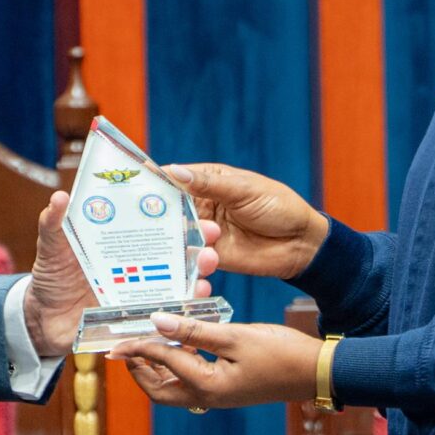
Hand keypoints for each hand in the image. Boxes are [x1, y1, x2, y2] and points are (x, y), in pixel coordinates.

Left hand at [22, 190, 220, 363]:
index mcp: (122, 243)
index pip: (156, 225)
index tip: (195, 208)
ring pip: (177, 283)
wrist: (43, 319)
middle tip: (211, 238)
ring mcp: (140, 293)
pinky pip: (165, 313)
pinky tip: (193, 301)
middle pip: (175, 253)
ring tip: (205, 269)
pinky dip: (181, 308)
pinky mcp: (137, 318)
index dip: (177, 216)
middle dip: (197, 245)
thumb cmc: (51, 277)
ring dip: (196, 275)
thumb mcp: (52, 247)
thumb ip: (54, 223)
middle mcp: (137, 266)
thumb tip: (60, 196)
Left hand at [114, 313, 321, 410]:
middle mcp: (207, 397)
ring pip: (173, 389)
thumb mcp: (235, 336)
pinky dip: (177, 366)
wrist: (316, 372)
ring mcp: (217, 396)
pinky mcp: (226, 389)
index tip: (118, 337)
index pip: (161, 363)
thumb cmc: (280, 353)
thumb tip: (157, 322)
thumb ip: (194, 330)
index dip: (138, 347)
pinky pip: (190, 382)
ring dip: (156, 369)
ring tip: (146, 345)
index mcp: (206, 386)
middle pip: (158, 391)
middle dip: (138, 370)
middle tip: (125, 349)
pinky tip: (180, 345)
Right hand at [164, 163, 328, 280]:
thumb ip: (209, 184)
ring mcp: (205, 233)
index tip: (132, 188)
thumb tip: (174, 171)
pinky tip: (208, 261)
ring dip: (187, 239)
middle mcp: (201, 207)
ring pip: (179, 237)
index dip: (153, 183)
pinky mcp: (212, 257)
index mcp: (208, 181)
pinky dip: (195, 262)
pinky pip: (193, 260)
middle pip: (169, 211)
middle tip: (148, 223)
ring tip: (211, 238)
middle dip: (160, 217)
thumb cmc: (278, 207)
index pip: (174, 179)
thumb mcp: (244, 190)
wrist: (302, 244)